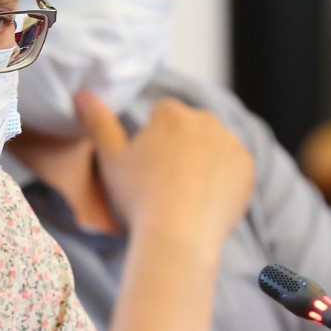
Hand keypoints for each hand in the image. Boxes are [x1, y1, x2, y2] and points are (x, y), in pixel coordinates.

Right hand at [79, 93, 253, 250]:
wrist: (178, 236)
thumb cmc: (139, 197)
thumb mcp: (110, 160)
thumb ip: (98, 122)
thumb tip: (82, 95)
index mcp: (171, 113)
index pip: (162, 114)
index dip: (152, 139)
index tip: (147, 166)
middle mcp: (205, 119)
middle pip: (190, 127)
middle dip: (181, 145)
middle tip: (165, 181)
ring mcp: (230, 142)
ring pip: (214, 145)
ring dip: (204, 159)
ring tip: (186, 193)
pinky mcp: (248, 166)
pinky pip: (234, 166)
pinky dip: (224, 178)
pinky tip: (206, 199)